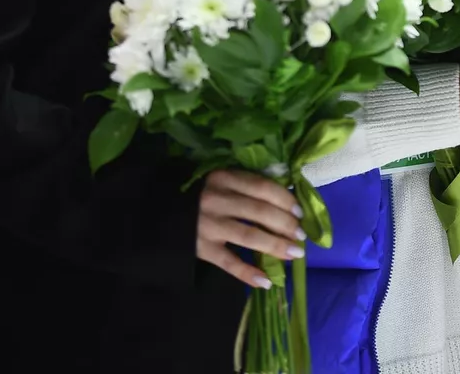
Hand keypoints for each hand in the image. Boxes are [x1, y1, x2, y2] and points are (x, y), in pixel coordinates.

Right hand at [196, 170, 307, 289]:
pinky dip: (248, 273)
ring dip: (275, 246)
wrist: (158, 211)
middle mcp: (217, 200)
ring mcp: (208, 225)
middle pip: (259, 212)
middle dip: (285, 224)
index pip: (262, 187)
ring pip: (249, 235)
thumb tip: (285, 199)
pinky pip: (228, 262)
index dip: (285, 199)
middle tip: (301, 235)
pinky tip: (266, 281)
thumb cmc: (198, 195)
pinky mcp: (201, 248)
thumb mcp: (220, 182)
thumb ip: (245, 186)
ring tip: (295, 254)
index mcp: (224, 178)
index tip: (300, 212)